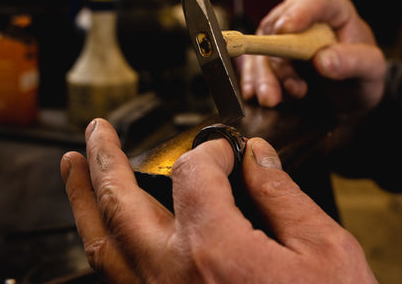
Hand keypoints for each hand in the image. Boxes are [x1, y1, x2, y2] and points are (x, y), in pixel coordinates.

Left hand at [61, 118, 376, 282]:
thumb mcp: (326, 250)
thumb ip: (283, 195)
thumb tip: (259, 158)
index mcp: (216, 252)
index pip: (194, 175)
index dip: (211, 152)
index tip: (226, 150)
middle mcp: (175, 277)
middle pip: (121, 202)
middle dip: (105, 158)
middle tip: (98, 132)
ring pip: (104, 242)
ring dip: (86, 197)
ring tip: (75, 167)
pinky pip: (119, 275)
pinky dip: (105, 240)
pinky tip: (108, 224)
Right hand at [240, 0, 385, 115]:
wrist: (346, 97)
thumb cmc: (360, 77)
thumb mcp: (370, 71)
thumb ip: (353, 62)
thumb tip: (323, 60)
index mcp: (333, 9)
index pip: (316, 3)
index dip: (299, 14)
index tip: (285, 30)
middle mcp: (303, 16)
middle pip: (279, 29)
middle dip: (278, 62)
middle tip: (292, 90)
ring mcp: (282, 35)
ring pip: (262, 49)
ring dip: (265, 77)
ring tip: (275, 100)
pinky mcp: (268, 55)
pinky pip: (253, 65)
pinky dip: (252, 82)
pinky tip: (255, 95)